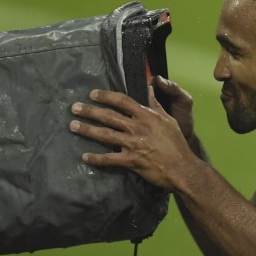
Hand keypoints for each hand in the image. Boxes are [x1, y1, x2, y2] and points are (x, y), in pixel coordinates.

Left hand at [69, 86, 199, 192]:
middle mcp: (137, 128)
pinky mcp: (131, 161)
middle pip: (108, 116)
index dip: (105, 96)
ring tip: (73, 126)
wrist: (182, 168)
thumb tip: (150, 86)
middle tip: (74, 108)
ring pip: (105, 135)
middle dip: (89, 111)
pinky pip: (109, 159)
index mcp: (146, 116)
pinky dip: (96, 158)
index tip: (92, 94)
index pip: (122, 101)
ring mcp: (133, 145)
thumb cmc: (177, 144)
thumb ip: (156, 104)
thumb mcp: (169, 120)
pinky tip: (85, 157)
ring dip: (87, 130)